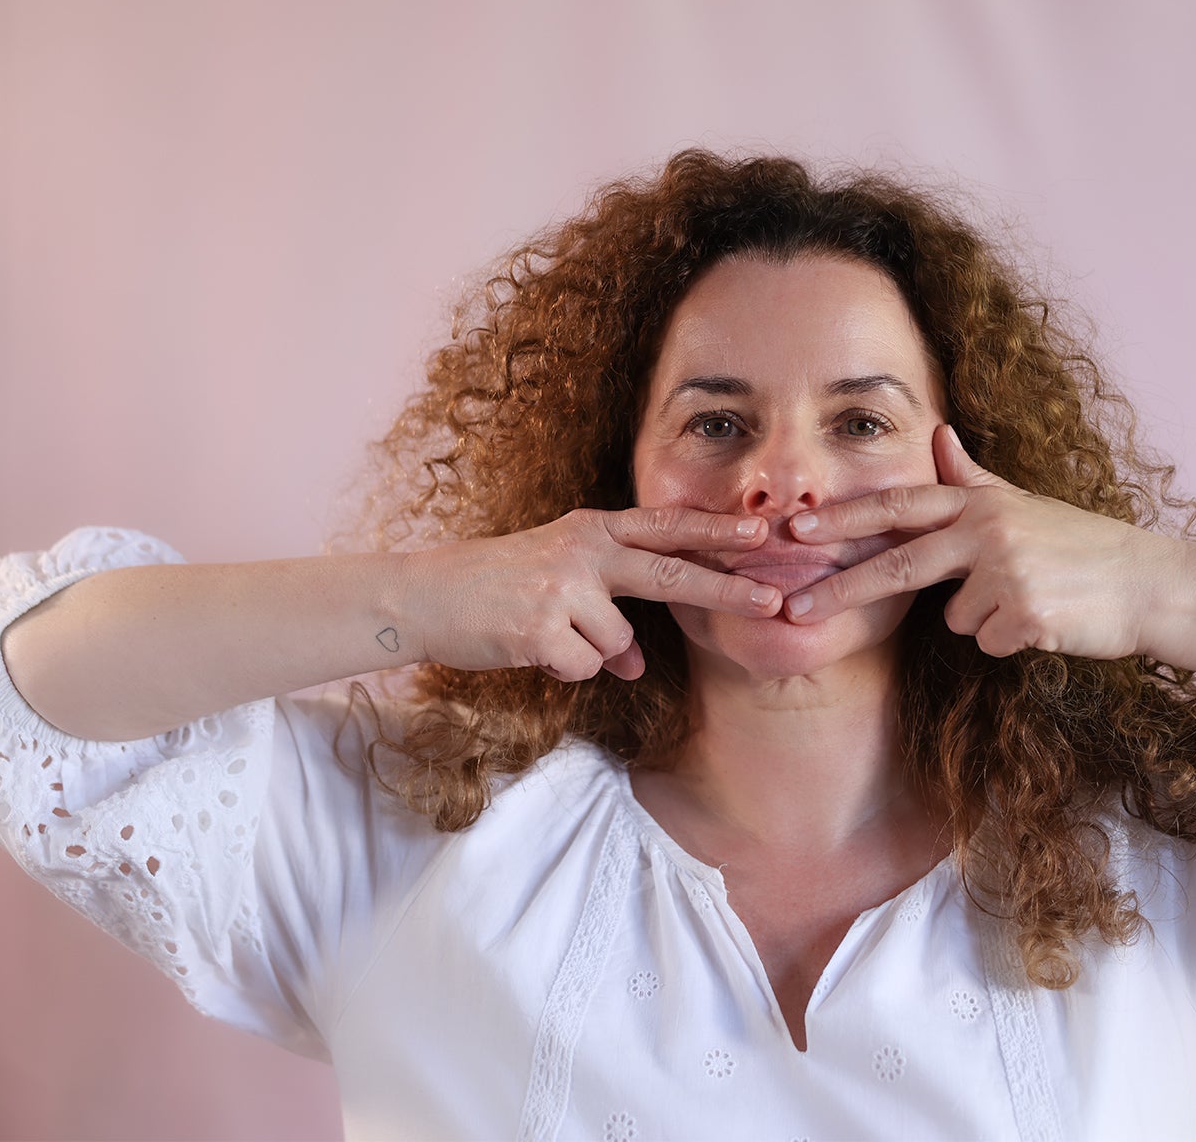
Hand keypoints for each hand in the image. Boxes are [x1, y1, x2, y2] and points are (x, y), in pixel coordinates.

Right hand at [407, 507, 781, 680]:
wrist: (424, 596)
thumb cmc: (493, 587)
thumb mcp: (555, 581)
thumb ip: (603, 610)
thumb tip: (635, 664)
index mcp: (590, 529)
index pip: (664, 527)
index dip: (714, 529)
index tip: (760, 529)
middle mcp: (582, 551)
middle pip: (671, 572)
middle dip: (726, 587)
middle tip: (771, 598)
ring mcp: (563, 588)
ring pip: (617, 642)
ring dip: (587, 652)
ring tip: (542, 633)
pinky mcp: (542, 628)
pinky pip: (586, 667)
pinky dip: (563, 668)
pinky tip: (528, 647)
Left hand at [782, 426, 1183, 658]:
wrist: (1150, 585)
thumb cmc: (1083, 547)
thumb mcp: (1025, 504)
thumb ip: (974, 478)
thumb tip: (941, 434)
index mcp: (982, 503)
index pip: (900, 504)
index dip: (846, 515)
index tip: (798, 525)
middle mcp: (988, 531)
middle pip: (898, 565)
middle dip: (840, 590)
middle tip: (792, 611)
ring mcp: (1007, 573)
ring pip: (954, 616)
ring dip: (984, 619)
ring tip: (1031, 599)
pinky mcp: (1025, 615)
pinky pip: (986, 641)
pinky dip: (1010, 639)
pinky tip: (1046, 620)